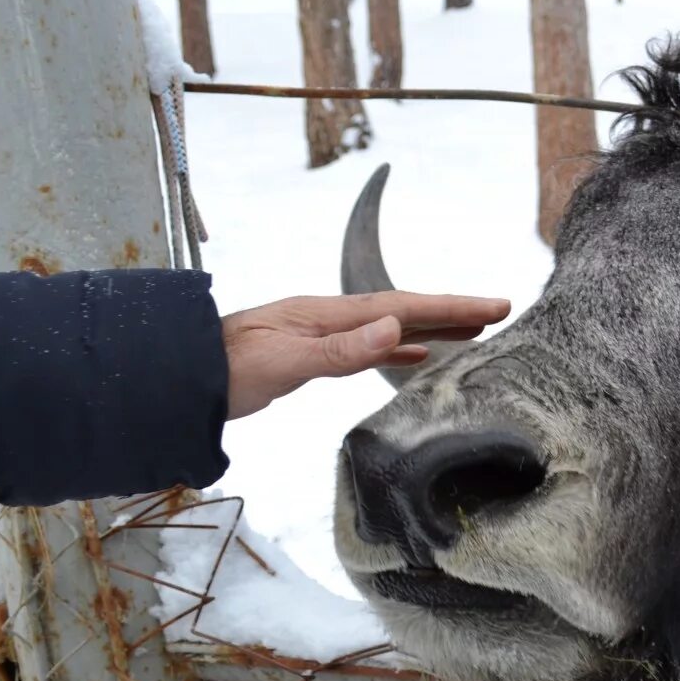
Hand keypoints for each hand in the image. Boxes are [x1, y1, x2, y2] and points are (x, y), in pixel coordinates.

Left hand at [221, 292, 510, 419]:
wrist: (179, 376)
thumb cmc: (225, 369)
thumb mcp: (285, 360)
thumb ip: (340, 349)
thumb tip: (396, 327)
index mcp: (331, 314)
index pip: (405, 306)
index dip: (454, 305)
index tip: (496, 304)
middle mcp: (333, 318)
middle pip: (406, 309)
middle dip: (454, 309)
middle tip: (500, 311)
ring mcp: (324, 333)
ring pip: (393, 326)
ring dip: (434, 326)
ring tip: (472, 330)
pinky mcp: (315, 354)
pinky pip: (373, 345)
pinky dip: (401, 347)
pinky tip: (416, 353)